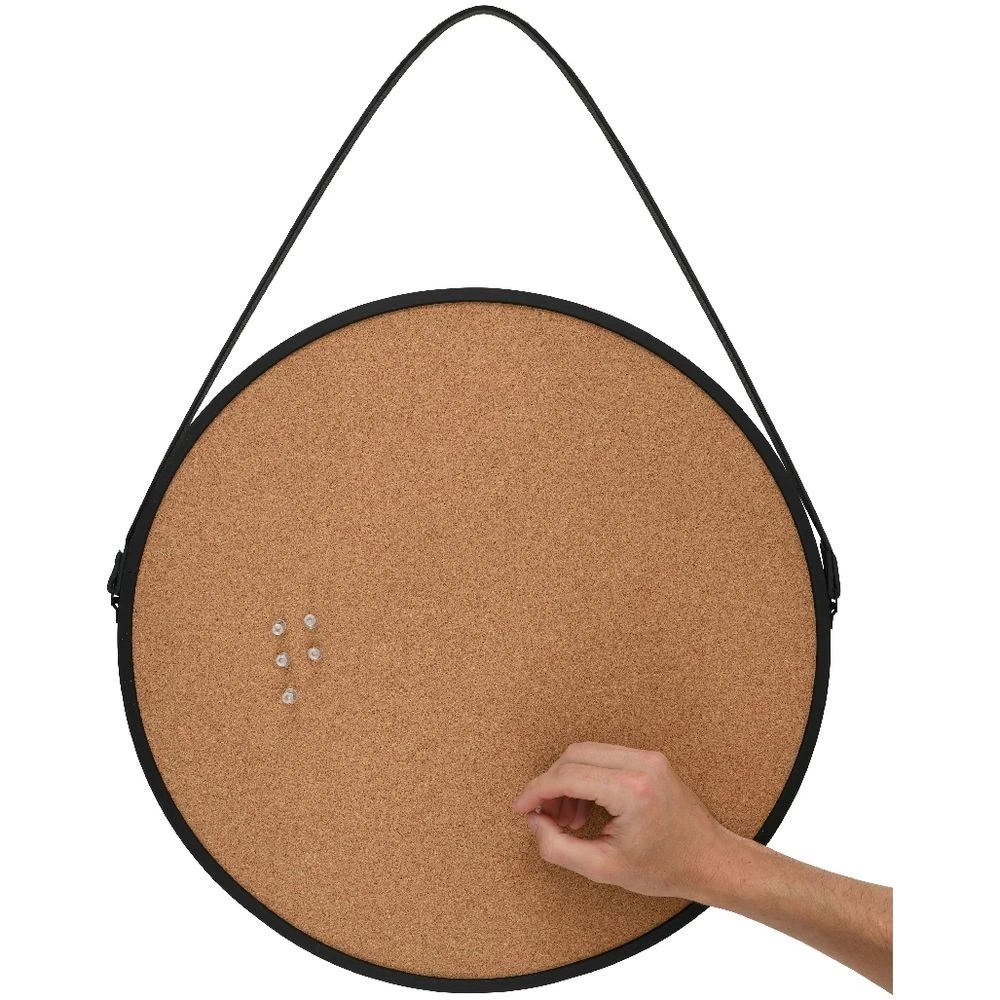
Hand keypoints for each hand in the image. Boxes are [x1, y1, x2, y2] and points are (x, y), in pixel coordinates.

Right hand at [512, 741, 731, 898]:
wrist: (710, 860)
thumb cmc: (665, 869)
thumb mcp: (604, 869)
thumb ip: (559, 847)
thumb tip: (533, 822)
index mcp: (631, 790)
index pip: (566, 775)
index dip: (535, 791)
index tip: (520, 809)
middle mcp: (640, 764)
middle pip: (573, 756)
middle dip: (550, 784)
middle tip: (544, 818)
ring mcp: (648, 757)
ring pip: (587, 753)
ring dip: (567, 780)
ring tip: (567, 819)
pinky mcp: (650, 759)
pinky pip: (605, 756)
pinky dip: (587, 777)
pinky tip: (586, 809)